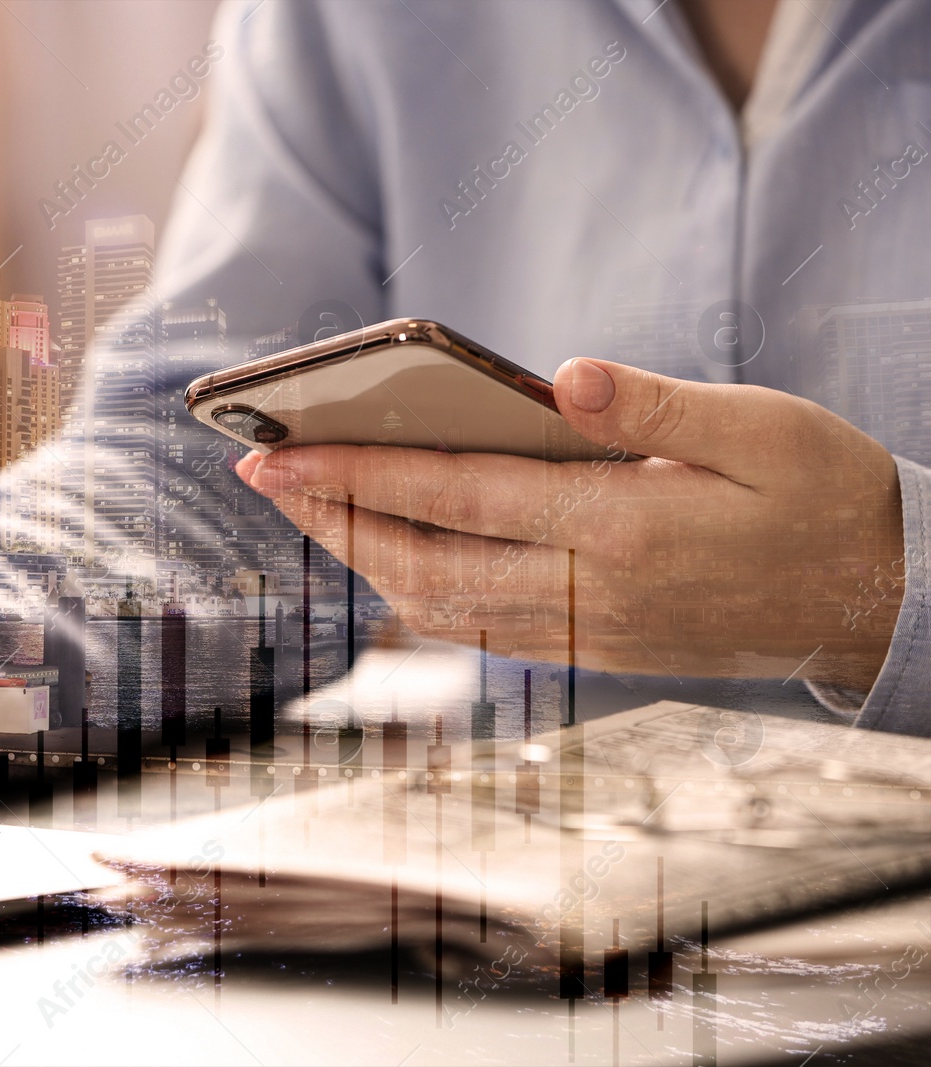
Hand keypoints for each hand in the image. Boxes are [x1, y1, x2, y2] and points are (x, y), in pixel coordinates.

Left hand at [238, 359, 904, 691]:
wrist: (877, 597)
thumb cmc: (822, 494)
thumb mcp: (759, 427)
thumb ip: (652, 407)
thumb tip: (561, 377)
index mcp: (617, 527)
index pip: (450, 497)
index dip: (352, 476)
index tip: (274, 455)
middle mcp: (586, 592)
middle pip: (418, 562)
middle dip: (329, 519)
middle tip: (262, 476)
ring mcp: (586, 632)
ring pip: (437, 610)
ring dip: (362, 560)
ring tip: (314, 509)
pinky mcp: (594, 649)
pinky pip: (478, 632)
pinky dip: (418, 595)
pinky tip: (395, 557)